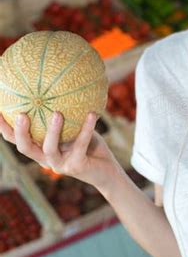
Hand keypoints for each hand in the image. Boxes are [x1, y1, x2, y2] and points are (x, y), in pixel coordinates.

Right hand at [0, 111, 118, 190]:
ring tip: (57, 113)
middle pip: (25, 148)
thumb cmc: (89, 146)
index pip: (15, 140)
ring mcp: (60, 165)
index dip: (4, 128)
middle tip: (21, 114)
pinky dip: (86, 128)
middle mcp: (46, 159)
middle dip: (20, 132)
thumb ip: (64, 114)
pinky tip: (92, 113)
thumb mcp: (74, 128)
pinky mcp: (77, 167)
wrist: (108, 171)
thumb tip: (58, 85)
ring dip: (52, 131)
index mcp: (40, 150)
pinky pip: (80, 145)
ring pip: (49, 149)